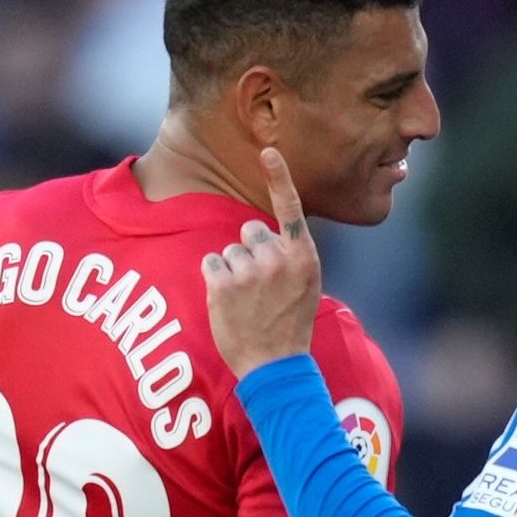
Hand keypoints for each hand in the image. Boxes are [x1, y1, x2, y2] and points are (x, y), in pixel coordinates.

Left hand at [203, 147, 322, 377]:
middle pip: (250, 229)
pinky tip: (230, 302)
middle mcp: (278, 258)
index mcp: (303, 256)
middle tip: (260, 286)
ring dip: (233, 270)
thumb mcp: (305, 285)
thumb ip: (289, 255)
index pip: (289, 208)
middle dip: (250, 250)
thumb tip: (259, 232)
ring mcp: (250, 270)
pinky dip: (215, 280)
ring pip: (229, 249)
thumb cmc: (290, 324)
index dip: (278, 176)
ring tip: (247, 300)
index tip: (268, 151)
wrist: (275, 366)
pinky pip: (211, 263)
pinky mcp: (223, 284)